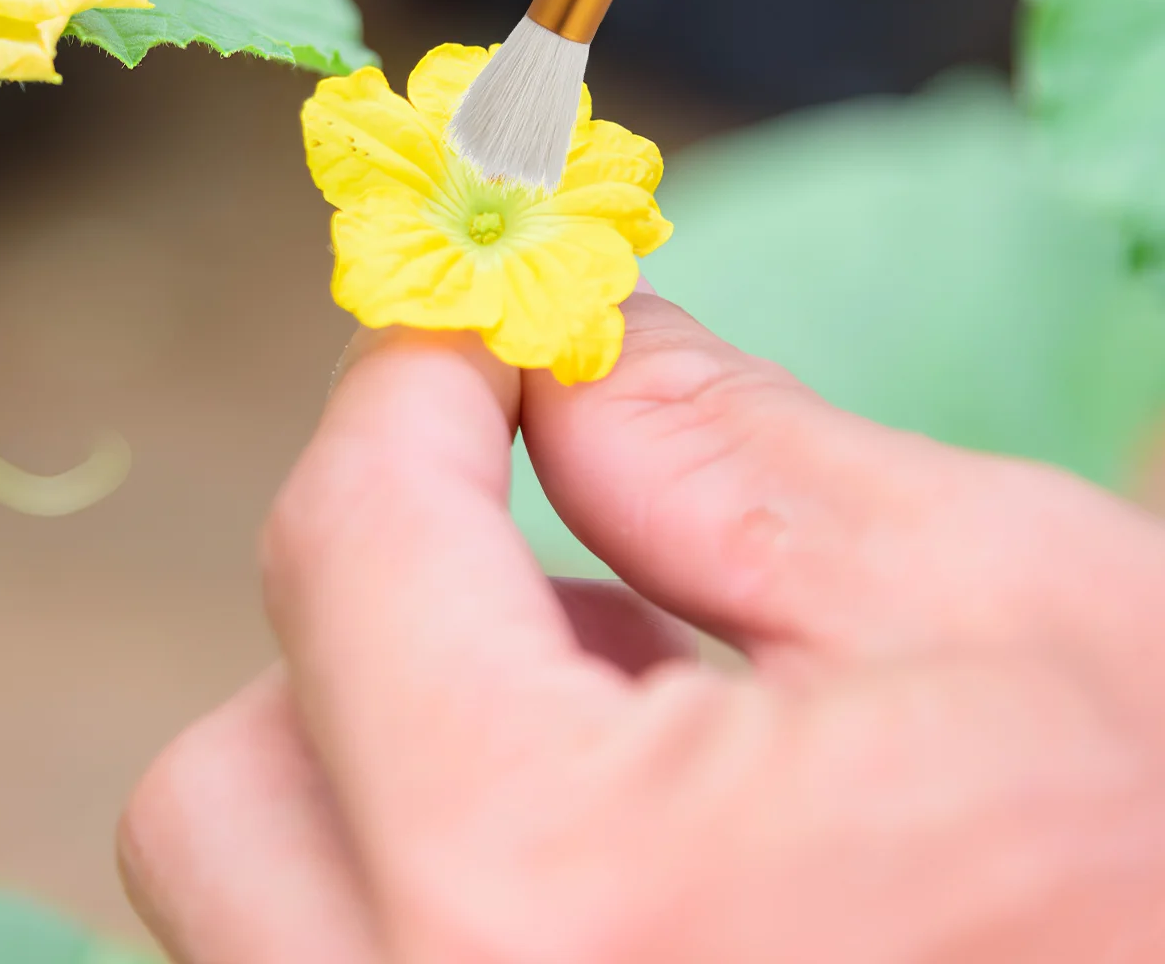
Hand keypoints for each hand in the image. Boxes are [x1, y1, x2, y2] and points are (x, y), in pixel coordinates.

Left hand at [119, 294, 1164, 961]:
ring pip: (264, 903)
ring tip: (632, 751)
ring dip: (401, 767)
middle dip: (378, 615)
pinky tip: (632, 878)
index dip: (403, 390)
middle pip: (233, 769)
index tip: (466, 332)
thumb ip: (727, 452)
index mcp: (558, 903)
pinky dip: (431, 887)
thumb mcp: (1002, 610)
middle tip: (554, 556)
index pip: (348, 550)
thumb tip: (568, 353)